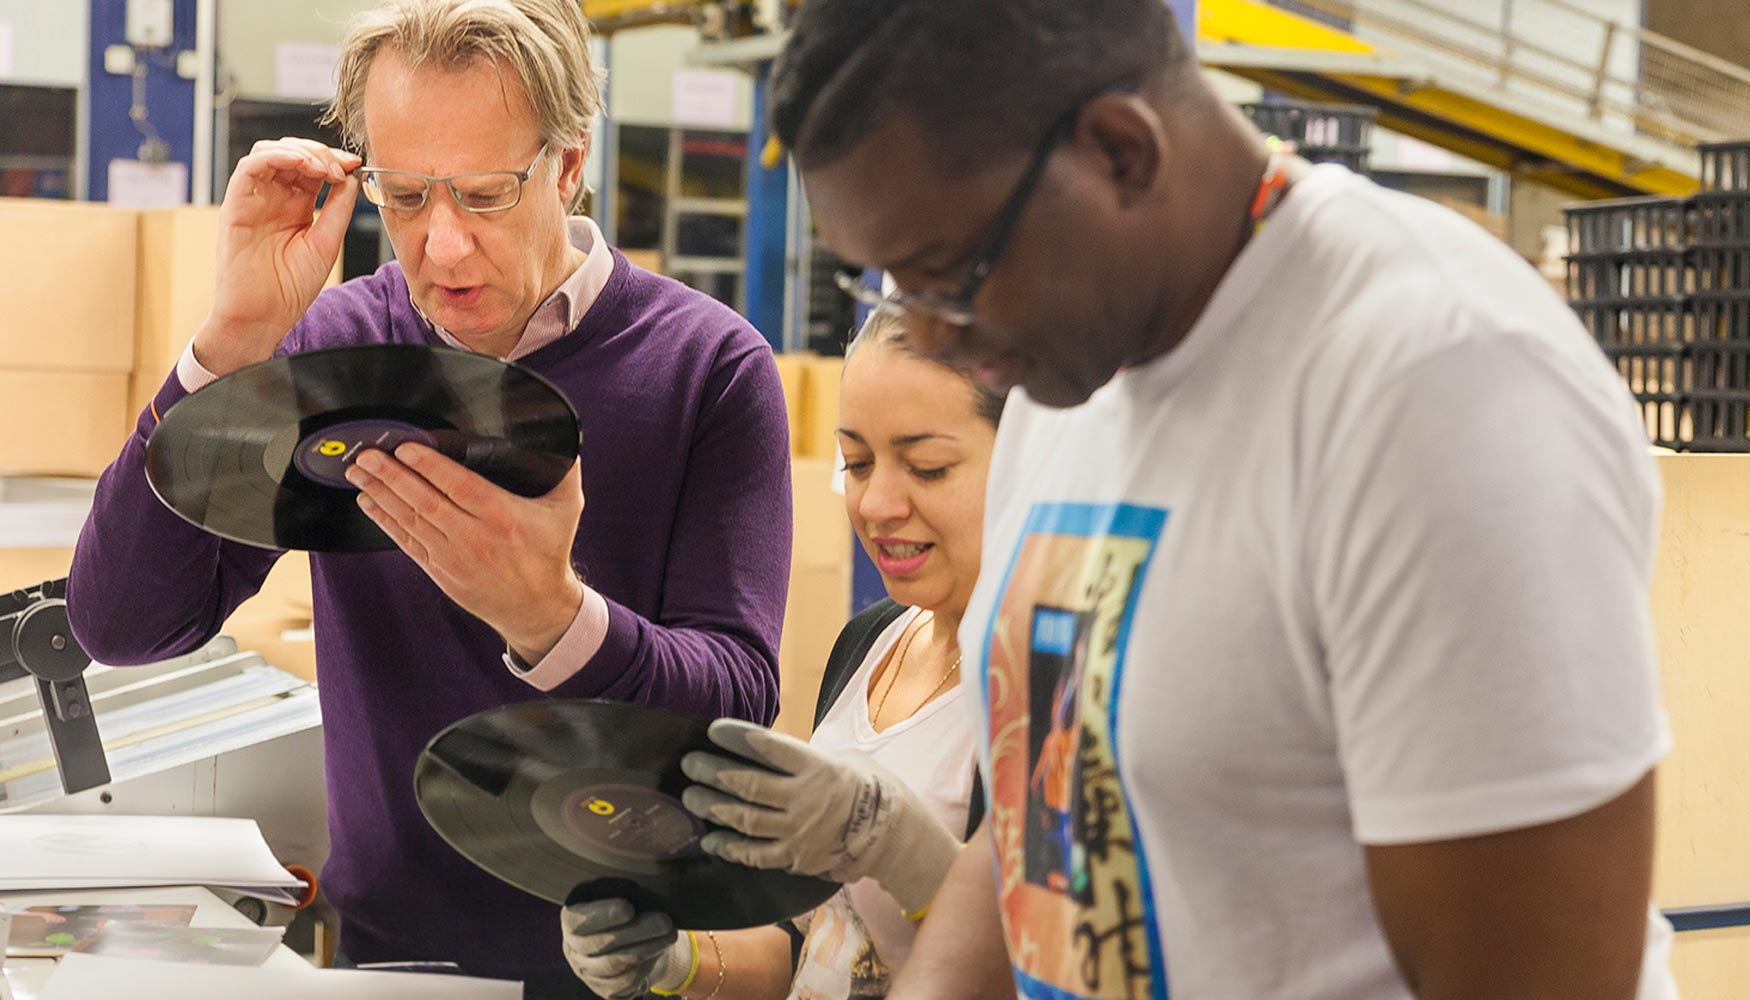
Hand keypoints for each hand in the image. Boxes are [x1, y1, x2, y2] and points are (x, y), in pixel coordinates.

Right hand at [194, 137, 360, 375]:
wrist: (264, 315)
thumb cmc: (292, 287)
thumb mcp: (326, 242)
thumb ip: (338, 208)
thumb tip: (352, 176)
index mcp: (296, 206)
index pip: (312, 168)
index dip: (333, 160)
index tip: (355, 163)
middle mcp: (274, 198)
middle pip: (292, 154)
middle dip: (319, 152)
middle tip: (340, 167)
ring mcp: (253, 200)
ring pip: (269, 153)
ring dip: (299, 151)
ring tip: (322, 168)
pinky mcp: (235, 205)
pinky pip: (248, 168)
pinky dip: (275, 157)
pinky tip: (299, 165)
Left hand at [345, 444, 585, 661]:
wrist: (536, 607)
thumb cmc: (549, 553)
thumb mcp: (567, 509)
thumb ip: (565, 472)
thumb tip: (566, 441)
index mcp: (502, 517)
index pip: (459, 486)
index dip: (429, 466)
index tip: (406, 448)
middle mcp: (474, 537)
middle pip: (425, 501)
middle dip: (391, 476)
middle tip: (366, 455)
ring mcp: (452, 556)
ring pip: (410, 520)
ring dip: (381, 494)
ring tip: (358, 472)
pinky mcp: (439, 570)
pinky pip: (406, 541)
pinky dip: (385, 520)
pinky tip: (369, 502)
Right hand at [561, 899, 692, 998]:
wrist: (635, 941)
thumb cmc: (627, 909)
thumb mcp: (621, 894)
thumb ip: (623, 889)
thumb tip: (643, 875)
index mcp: (572, 918)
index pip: (578, 919)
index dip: (601, 915)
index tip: (628, 908)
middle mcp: (575, 947)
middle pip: (599, 944)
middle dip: (635, 931)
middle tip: (664, 920)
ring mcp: (588, 971)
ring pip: (615, 964)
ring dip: (647, 948)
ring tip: (670, 933)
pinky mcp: (606, 989)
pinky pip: (625, 982)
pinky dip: (646, 966)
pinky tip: (659, 951)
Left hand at [680, 718, 960, 914]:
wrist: (892, 834)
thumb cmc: (867, 787)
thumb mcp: (844, 758)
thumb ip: (806, 755)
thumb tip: (768, 747)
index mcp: (817, 767)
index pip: (769, 747)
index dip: (737, 737)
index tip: (712, 730)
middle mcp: (804, 798)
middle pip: (748, 784)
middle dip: (713, 772)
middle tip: (689, 764)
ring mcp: (798, 831)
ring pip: (745, 819)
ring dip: (714, 807)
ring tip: (690, 796)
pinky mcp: (795, 857)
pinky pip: (755, 854)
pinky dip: (730, 847)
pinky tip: (710, 839)